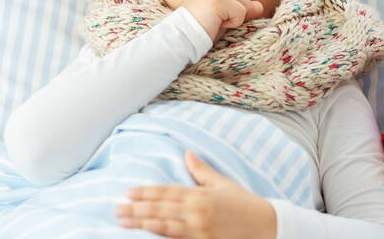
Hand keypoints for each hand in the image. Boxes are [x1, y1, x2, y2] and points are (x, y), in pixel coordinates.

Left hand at [115, 150, 276, 238]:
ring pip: (163, 227)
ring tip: (123, 223)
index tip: (128, 192)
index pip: (166, 192)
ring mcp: (199, 231)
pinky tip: (146, 235)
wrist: (267, 226)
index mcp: (201, 195)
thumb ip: (201, 170)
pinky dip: (160, 238)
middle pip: (160, 210)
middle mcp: (197, 213)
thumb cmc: (244, 204)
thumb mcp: (222, 184)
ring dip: (141, 224)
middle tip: (116, 209)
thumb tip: (187, 153)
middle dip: (136, 209)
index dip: (145, 192)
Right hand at [182, 0, 263, 42]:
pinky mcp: (217, 2)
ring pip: (245, 0)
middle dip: (238, 8)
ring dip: (236, 16)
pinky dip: (234, 22)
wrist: (183, 37)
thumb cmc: (202, 27)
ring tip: (218, 20)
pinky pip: (241, 11)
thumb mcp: (225, 16)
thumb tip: (260, 5)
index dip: (236, 1)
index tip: (220, 12)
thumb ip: (242, 8)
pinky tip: (218, 24)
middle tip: (219, 17)